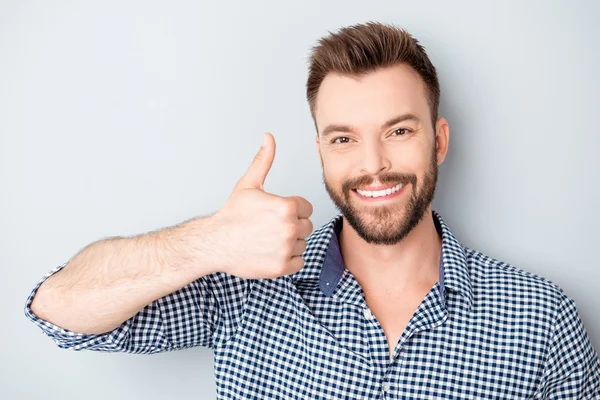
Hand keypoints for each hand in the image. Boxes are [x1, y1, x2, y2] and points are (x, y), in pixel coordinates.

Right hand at [210, 132, 313, 278]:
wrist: (215, 243)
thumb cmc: (232, 214)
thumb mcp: (249, 184)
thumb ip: (263, 161)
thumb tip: (268, 137)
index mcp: (287, 206)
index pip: (306, 208)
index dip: (291, 209)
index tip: (274, 213)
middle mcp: (289, 228)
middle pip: (306, 226)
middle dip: (291, 226)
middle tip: (269, 227)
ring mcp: (286, 249)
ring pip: (302, 244)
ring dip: (289, 243)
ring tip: (267, 239)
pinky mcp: (282, 267)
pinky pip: (298, 262)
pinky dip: (287, 260)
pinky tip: (270, 252)